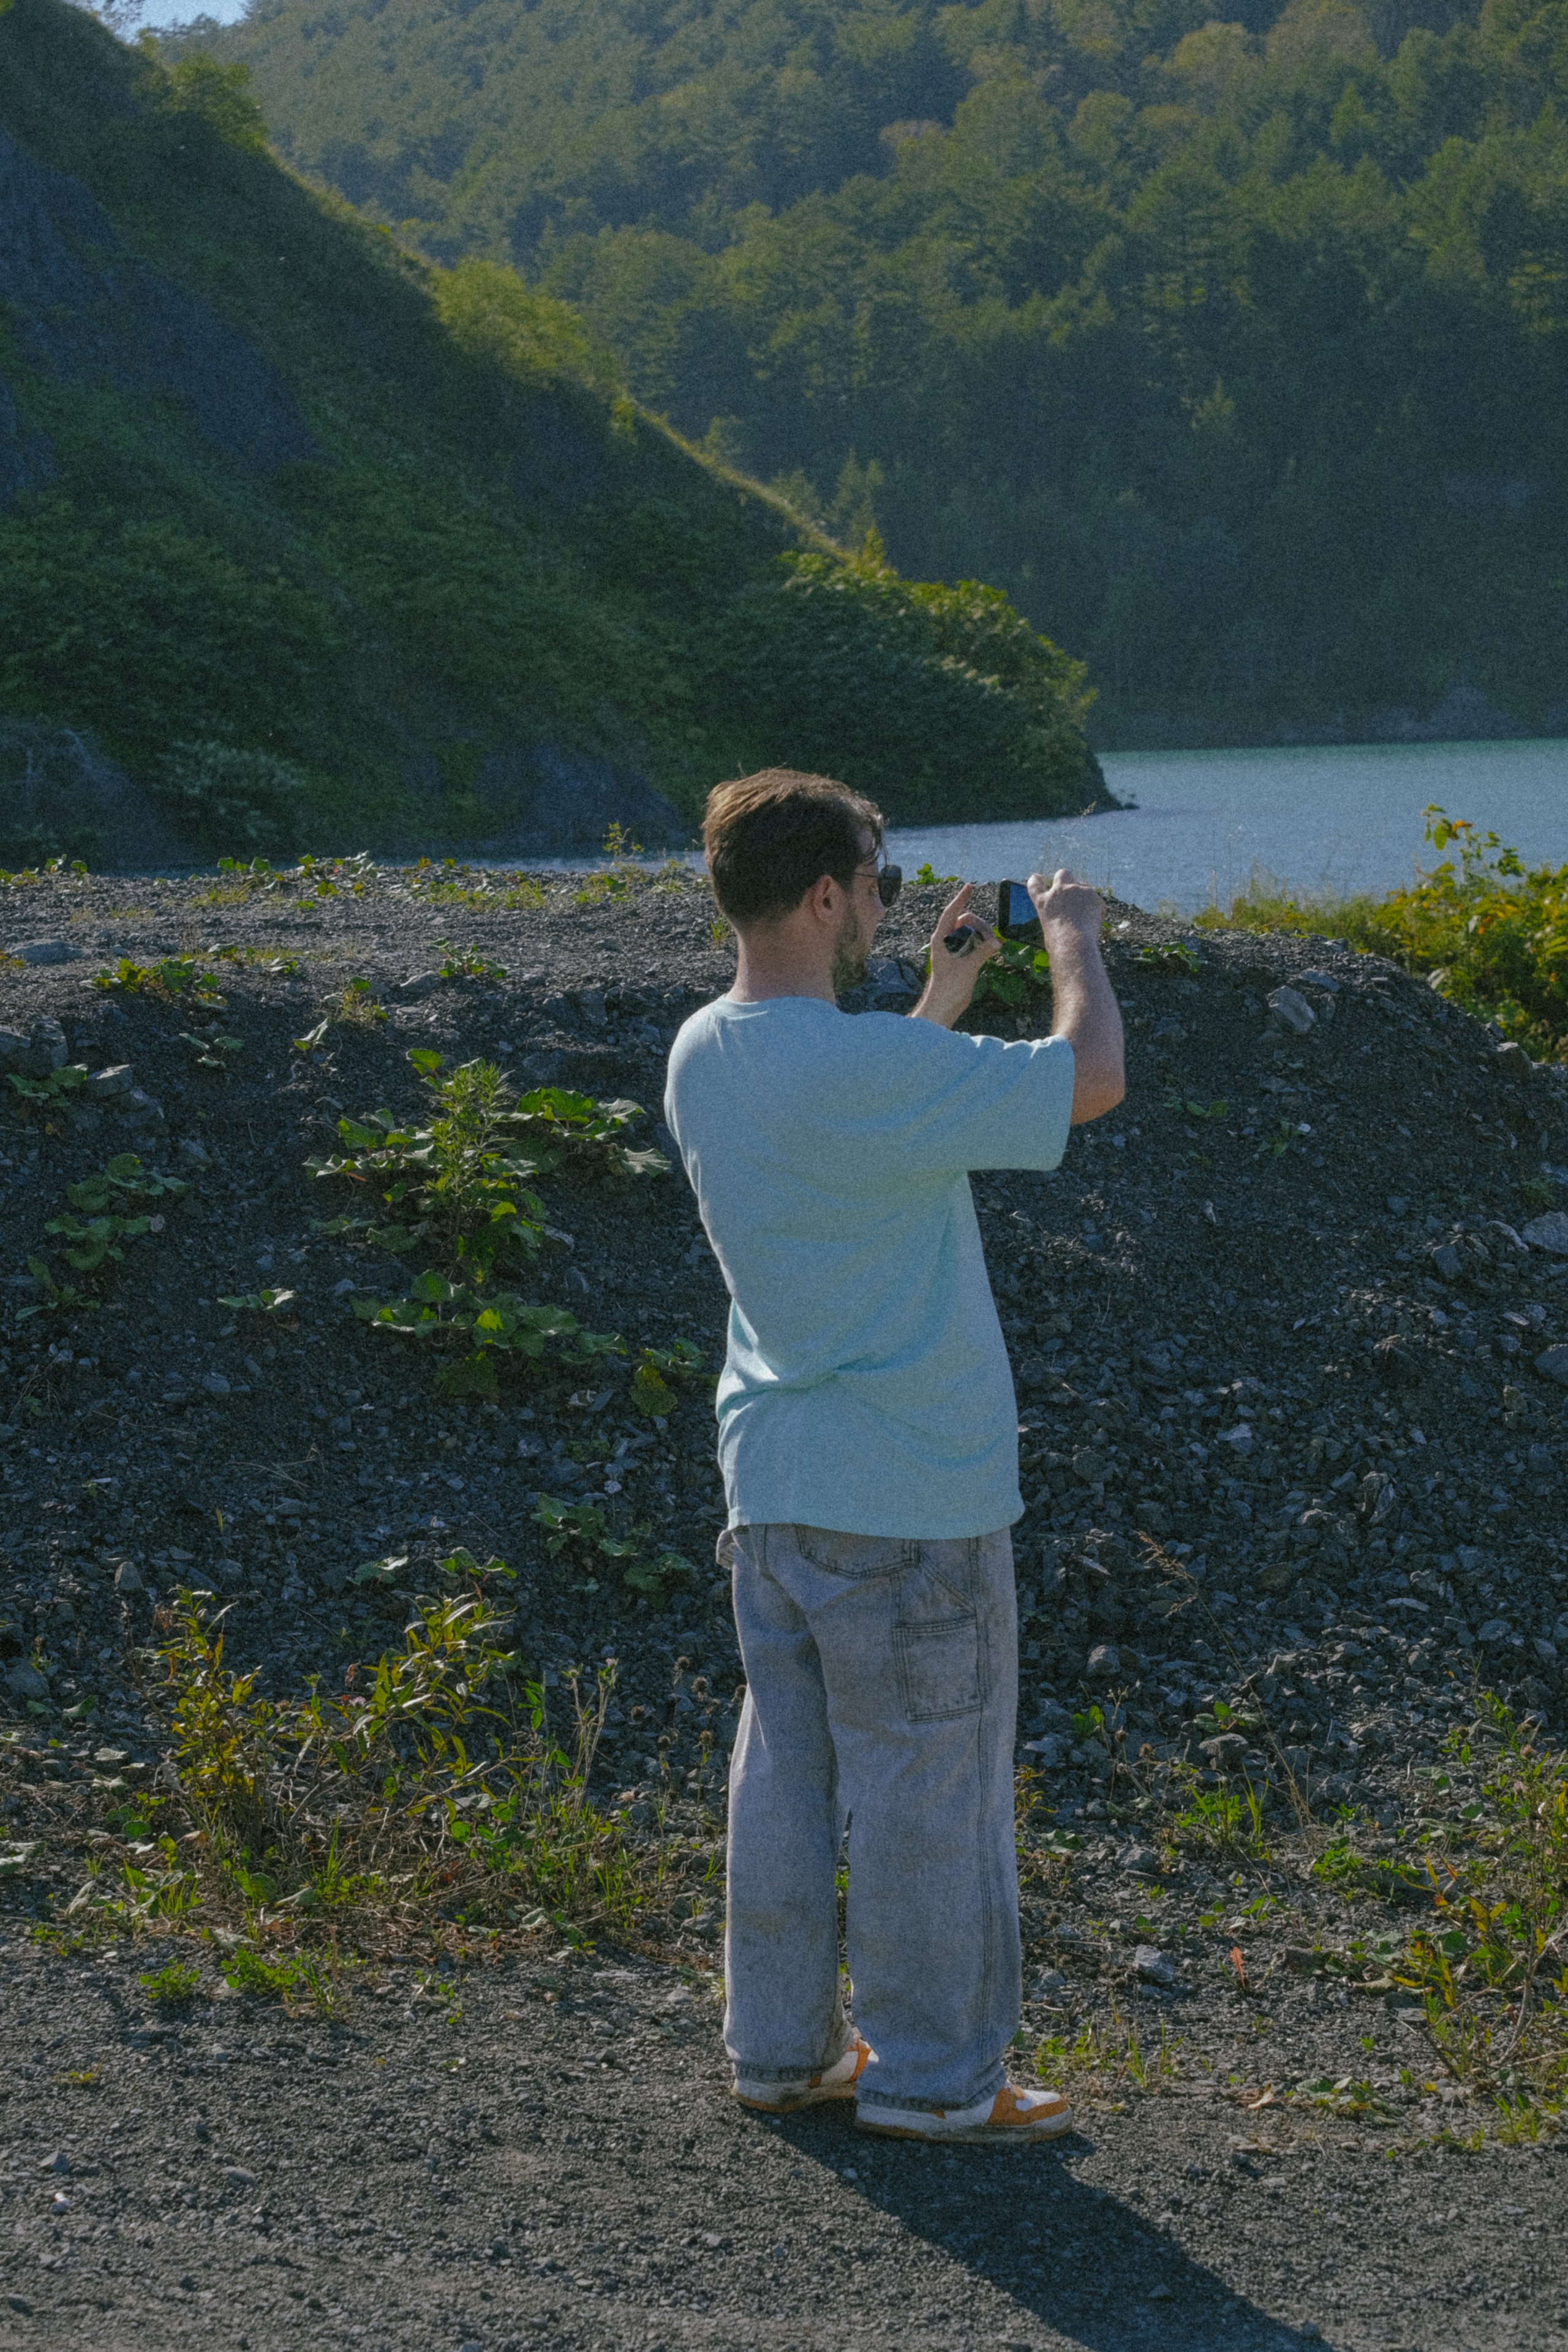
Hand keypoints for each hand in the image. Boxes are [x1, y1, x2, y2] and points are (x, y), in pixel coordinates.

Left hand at [912, 883, 999, 1028]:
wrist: (942, 1008)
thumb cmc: (948, 989)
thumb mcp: (968, 968)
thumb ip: (982, 952)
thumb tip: (996, 942)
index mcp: (941, 939)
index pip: (951, 913)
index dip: (960, 899)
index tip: (969, 887)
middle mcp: (945, 941)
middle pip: (966, 921)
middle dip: (981, 926)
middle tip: (993, 942)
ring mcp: (952, 949)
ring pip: (971, 932)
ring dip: (983, 935)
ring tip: (994, 948)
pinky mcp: (959, 957)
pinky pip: (973, 943)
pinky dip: (982, 943)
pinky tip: (992, 949)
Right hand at [1028, 866, 1104, 942]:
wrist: (1074, 945)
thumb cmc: (1059, 945)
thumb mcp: (1049, 929)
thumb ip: (1056, 917)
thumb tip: (1065, 918)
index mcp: (1043, 902)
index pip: (1034, 883)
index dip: (1036, 880)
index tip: (1037, 878)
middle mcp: (1059, 891)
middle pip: (1063, 873)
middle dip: (1066, 878)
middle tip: (1070, 889)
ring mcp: (1078, 890)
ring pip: (1083, 886)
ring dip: (1084, 896)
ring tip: (1085, 917)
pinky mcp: (1094, 896)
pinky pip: (1096, 901)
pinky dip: (1096, 909)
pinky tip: (1093, 923)